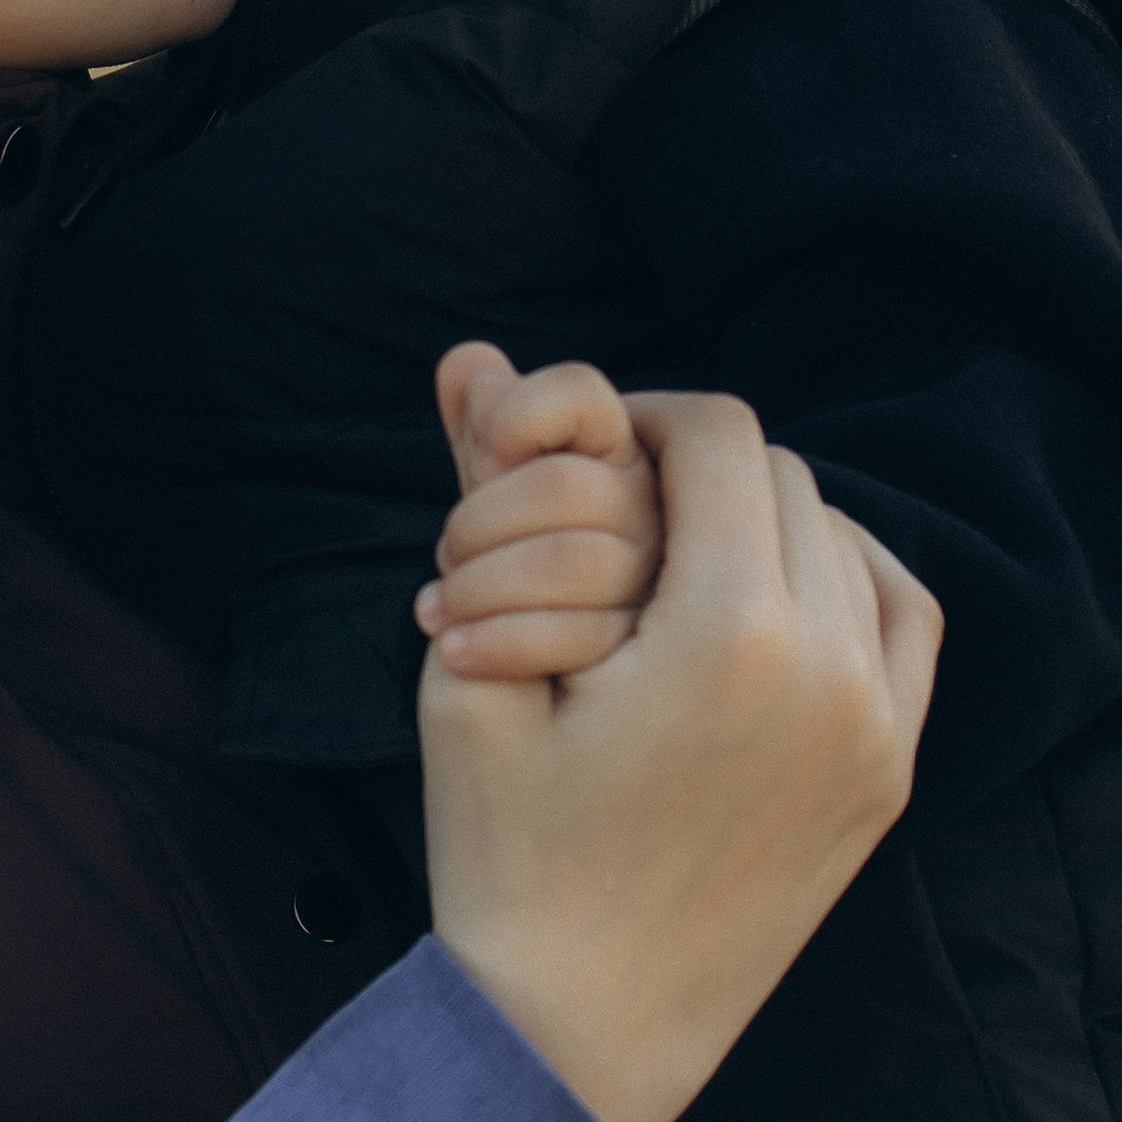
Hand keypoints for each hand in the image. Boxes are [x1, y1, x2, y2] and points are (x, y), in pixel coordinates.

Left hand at [416, 344, 662, 677]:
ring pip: (576, 553)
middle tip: (446, 561)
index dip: (525, 410)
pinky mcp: (670, 685)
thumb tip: (464, 357)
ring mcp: (678, 609)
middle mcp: (670, 535)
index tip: (481, 454)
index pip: (585, 397)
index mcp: (634, 478)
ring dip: (483, 581)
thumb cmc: (506, 640)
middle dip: (484, 515)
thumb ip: (487, 452)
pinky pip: (582, 636)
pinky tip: (459, 658)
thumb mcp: (491, 539)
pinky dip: (503, 641)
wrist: (526, 764)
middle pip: (568, 482)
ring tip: (443, 612)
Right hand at [418, 346, 939, 1121]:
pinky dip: (848, 584)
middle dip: (701, 474)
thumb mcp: (472, 664)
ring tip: (679, 560)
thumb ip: (489, 496)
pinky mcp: (891, 779)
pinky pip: (905, 625)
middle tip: (618, 509)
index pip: (721, 436)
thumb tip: (470, 352)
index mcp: (731, 633)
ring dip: (770, 524)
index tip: (588, 452)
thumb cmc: (506, 853)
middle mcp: (835, 671)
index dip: (646, 416)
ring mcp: (880, 731)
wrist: (579, 1031)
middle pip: (789, 480)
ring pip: (851, 542)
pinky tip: (767, 602)